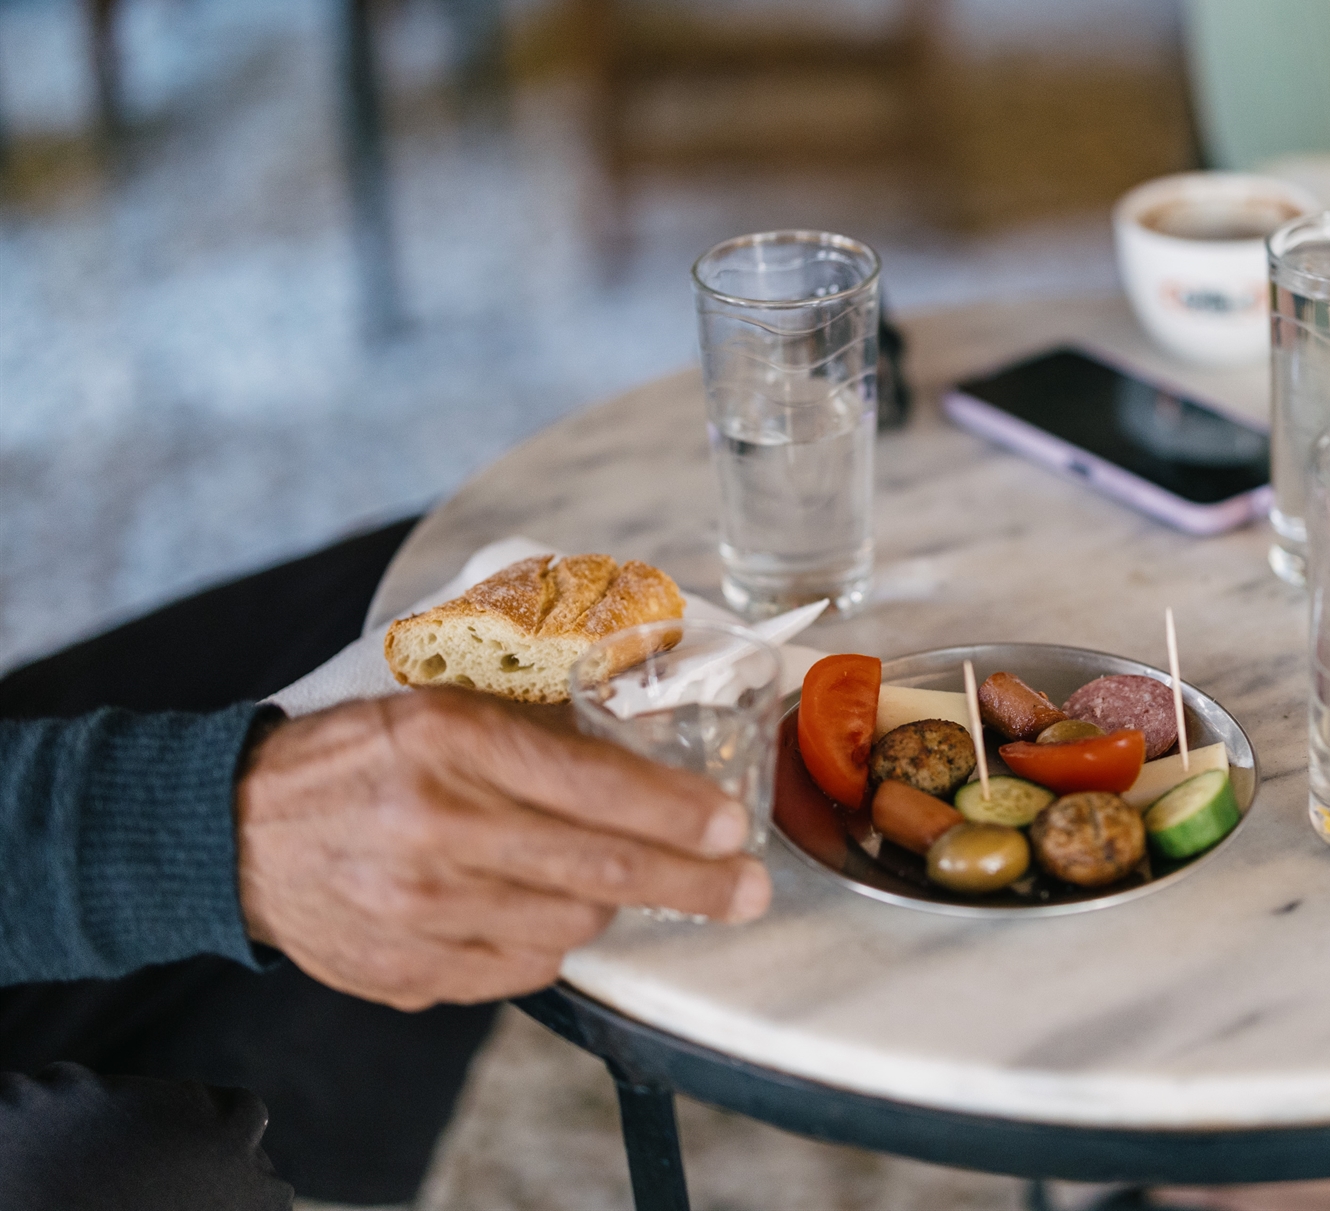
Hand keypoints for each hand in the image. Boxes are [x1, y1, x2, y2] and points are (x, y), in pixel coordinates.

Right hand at [237, 688, 769, 1009]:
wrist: (237, 833)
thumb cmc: (357, 757)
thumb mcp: (442, 704)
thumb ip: (538, 725)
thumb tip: (648, 744)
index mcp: (451, 743)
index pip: (594, 787)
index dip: (676, 812)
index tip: (730, 827)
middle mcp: (438, 828)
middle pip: (601, 870)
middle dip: (694, 884)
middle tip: (748, 890)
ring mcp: (421, 910)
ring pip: (571, 924)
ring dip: (610, 903)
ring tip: (614, 879)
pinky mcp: (408, 970)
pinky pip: (522, 968)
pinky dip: (549, 940)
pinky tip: (540, 909)